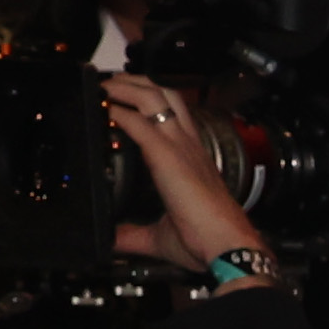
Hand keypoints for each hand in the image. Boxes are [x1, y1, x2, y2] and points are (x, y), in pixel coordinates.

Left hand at [99, 77, 265, 276]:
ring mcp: (180, 147)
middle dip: (134, 82)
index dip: (149, 101)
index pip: (173, 116)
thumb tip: (113, 240)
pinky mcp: (168, 156)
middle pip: (164, 94)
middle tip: (110, 84)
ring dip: (125, 87)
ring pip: (153, 96)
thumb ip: (134, 233)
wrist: (227, 246)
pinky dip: (116, 111)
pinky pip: (137, 122)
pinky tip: (102, 109)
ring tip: (105, 88)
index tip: (124, 99)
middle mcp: (189, 146)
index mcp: (193, 160)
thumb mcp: (162, 234)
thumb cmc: (207, 241)